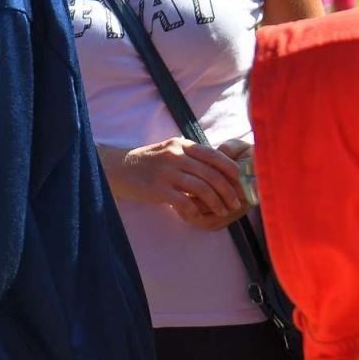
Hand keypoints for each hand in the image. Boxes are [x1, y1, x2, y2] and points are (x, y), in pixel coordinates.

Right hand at [120, 137, 250, 230]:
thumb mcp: (168, 151)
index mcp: (181, 145)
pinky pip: (184, 202)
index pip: (213, 155)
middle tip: (235, 202)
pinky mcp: (157, 189)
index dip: (231, 169)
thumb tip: (217, 168)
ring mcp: (166, 172)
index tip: (241, 181)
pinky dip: (195, 209)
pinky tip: (199, 214)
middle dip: (228, 191)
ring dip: (216, 202)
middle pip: (211, 174)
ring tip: (222, 211)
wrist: (117, 169)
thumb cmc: (146, 162)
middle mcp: (175, 156)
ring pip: (201, 188)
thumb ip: (189, 156)